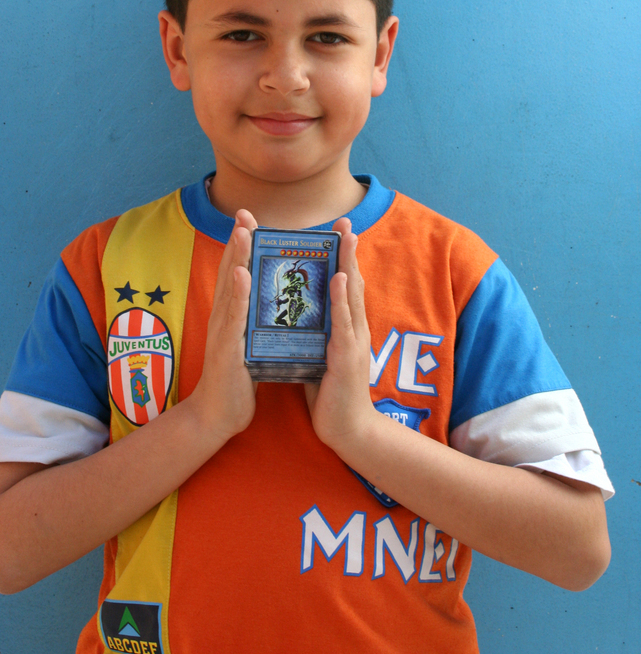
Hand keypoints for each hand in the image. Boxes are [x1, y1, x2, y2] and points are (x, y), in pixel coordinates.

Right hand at [189, 209, 257, 442]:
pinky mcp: (228, 347)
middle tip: (243, 213)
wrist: (217, 416)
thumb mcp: (248, 343)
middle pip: (231, 272)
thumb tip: (270, 304)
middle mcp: (224, 317)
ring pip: (231, 288)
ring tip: (243, 231)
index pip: (237, 274)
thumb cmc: (237, 380)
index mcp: (232, 315)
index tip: (248, 219)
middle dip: (237, 241)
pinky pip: (233, 316)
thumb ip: (254, 322)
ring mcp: (224, 331)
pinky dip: (237, 293)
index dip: (241, 246)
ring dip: (236, 257)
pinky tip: (241, 274)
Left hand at [305, 217, 375, 453]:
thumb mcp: (322, 356)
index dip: (342, 259)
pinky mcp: (346, 355)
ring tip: (345, 237)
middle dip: (348, 251)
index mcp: (346, 328)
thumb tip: (299, 319)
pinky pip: (343, 320)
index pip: (344, 286)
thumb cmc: (332, 395)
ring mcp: (353, 340)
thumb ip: (316, 336)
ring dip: (348, 263)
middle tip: (346, 222)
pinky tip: (337, 278)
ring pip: (350, 294)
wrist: (348, 430)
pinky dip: (340, 297)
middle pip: (351, 282)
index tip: (339, 232)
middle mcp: (353, 328)